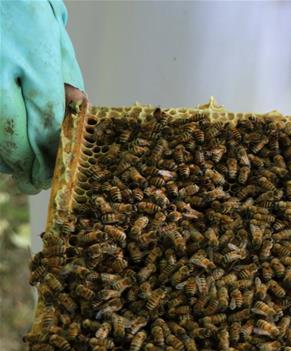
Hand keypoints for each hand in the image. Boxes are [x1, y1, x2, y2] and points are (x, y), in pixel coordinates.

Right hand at [0, 0, 83, 193]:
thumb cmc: (26, 6)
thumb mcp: (54, 36)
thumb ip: (64, 76)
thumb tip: (74, 110)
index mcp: (35, 60)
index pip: (46, 121)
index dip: (50, 154)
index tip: (54, 173)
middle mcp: (2, 69)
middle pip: (11, 134)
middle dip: (24, 165)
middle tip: (34, 184)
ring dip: (2, 157)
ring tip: (15, 172)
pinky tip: (0, 154)